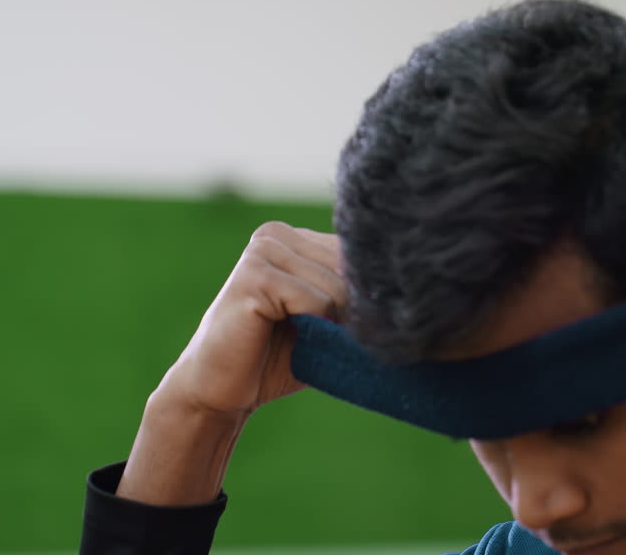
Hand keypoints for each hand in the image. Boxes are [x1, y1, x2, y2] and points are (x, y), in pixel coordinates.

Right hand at [159, 222, 345, 416]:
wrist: (220, 389)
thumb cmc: (275, 357)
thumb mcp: (325, 318)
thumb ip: (354, 296)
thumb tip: (405, 289)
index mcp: (294, 238)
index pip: (358, 256)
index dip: (362, 299)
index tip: (339, 325)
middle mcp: (276, 234)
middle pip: (351, 271)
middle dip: (348, 314)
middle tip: (316, 337)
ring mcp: (262, 250)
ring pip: (337, 287)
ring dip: (328, 325)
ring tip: (297, 337)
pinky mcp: (254, 275)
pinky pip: (316, 302)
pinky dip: (312, 328)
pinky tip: (279, 335)